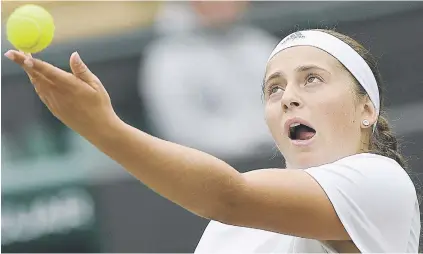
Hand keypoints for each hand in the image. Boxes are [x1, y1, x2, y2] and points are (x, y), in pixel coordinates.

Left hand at [4, 50, 120, 137]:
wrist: (98, 128)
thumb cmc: (100, 105)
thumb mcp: (95, 85)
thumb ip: (81, 70)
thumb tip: (73, 54)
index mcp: (67, 84)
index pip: (44, 70)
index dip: (29, 62)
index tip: (17, 53)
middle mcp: (57, 93)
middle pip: (36, 76)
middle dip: (24, 64)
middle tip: (15, 53)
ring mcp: (53, 102)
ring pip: (37, 84)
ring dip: (30, 73)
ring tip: (25, 62)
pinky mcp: (54, 109)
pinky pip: (41, 93)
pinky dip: (36, 83)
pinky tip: (37, 79)